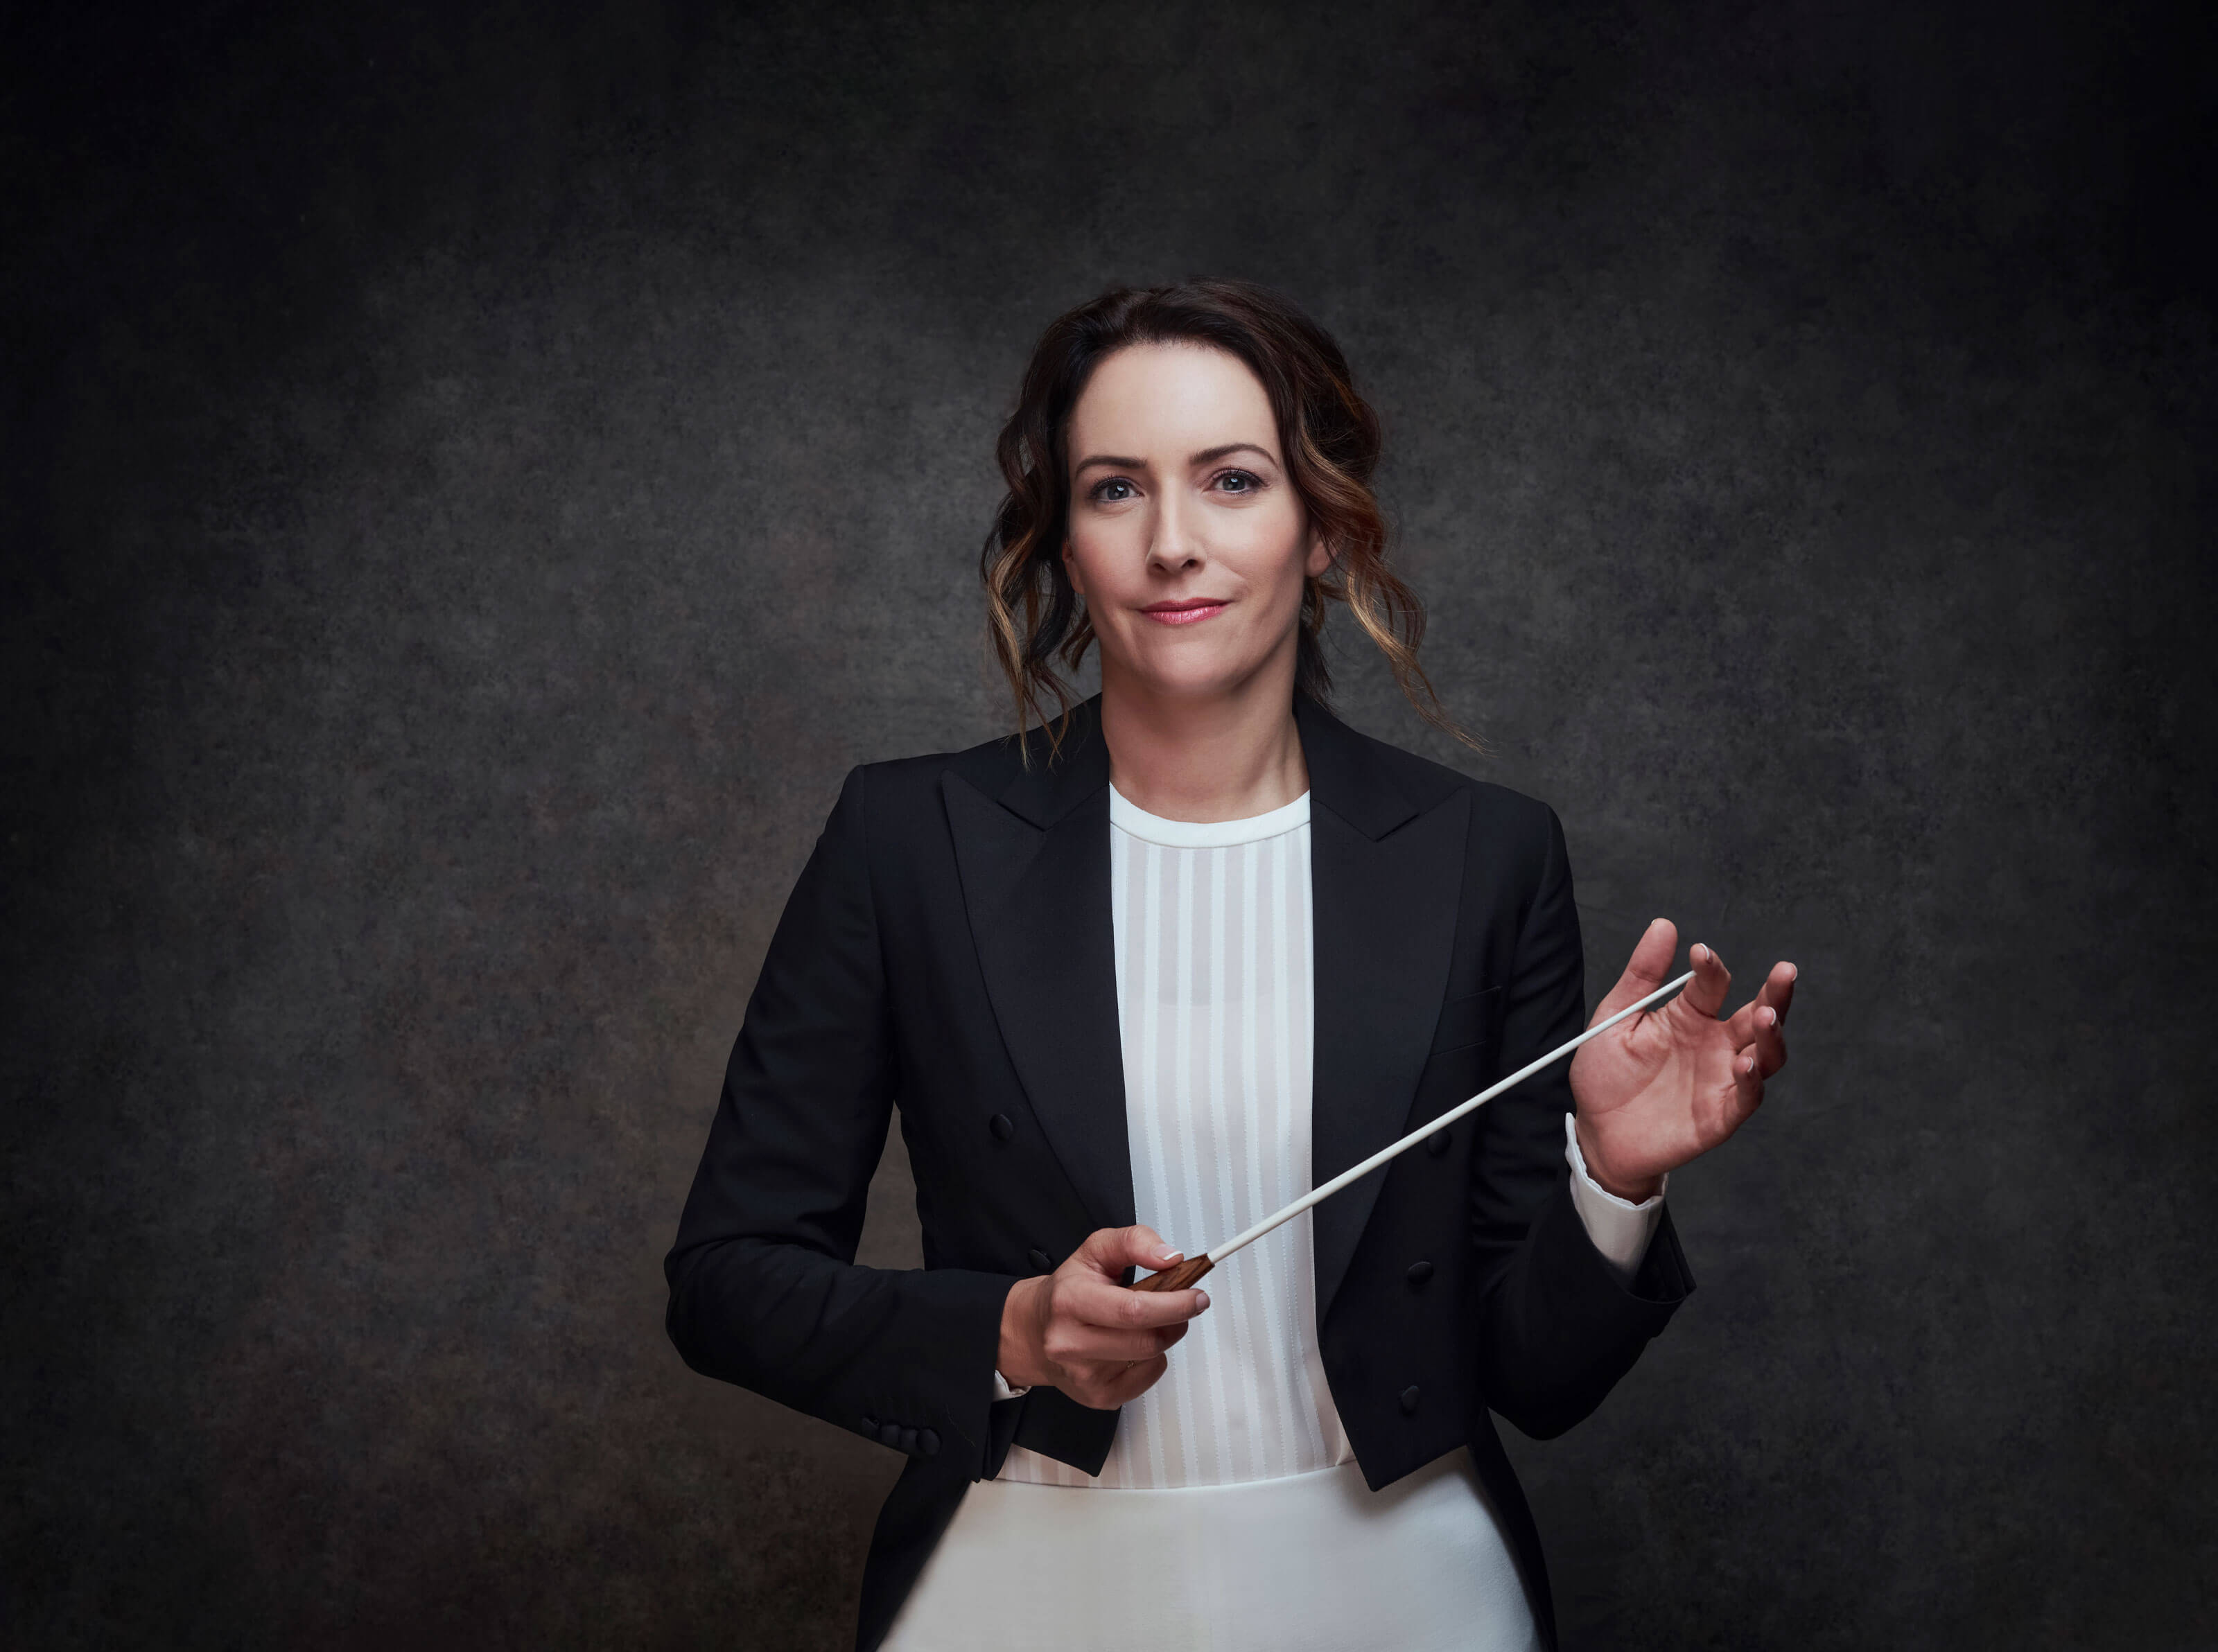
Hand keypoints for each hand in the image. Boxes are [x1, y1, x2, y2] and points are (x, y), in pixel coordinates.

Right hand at [997, 1225, 1210, 1409]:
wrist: (1034, 1330)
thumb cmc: (1069, 1289)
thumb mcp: (1096, 1250)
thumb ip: (1134, 1241)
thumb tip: (1170, 1257)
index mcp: (1070, 1302)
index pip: (1133, 1310)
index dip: (1173, 1304)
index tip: (1196, 1296)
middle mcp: (1070, 1343)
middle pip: (1147, 1341)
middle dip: (1177, 1321)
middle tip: (1185, 1305)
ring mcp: (1083, 1376)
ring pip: (1150, 1358)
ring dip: (1165, 1337)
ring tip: (1154, 1320)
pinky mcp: (1097, 1397)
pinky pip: (1146, 1379)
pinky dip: (1152, 1359)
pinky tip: (1135, 1344)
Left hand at [1568, 918, 1796, 1199]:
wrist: (1597, 1133)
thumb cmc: (1606, 1076)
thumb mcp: (1615, 1019)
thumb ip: (1641, 975)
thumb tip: (1665, 925)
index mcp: (1690, 1016)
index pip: (1712, 984)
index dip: (1710, 967)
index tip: (1699, 952)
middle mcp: (1715, 1045)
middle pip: (1759, 1014)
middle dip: (1775, 993)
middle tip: (1784, 971)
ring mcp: (1721, 1079)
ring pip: (1765, 1054)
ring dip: (1772, 1035)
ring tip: (1767, 1015)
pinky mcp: (1721, 1115)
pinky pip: (1747, 1097)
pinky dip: (1752, 1081)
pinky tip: (1745, 1064)